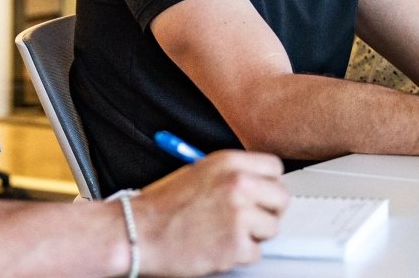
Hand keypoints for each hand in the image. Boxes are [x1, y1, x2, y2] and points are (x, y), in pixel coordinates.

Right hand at [133, 150, 288, 276]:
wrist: (138, 233)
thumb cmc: (162, 206)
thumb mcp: (199, 172)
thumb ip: (232, 175)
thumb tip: (259, 184)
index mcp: (230, 163)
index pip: (275, 168)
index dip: (269, 184)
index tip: (262, 195)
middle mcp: (238, 185)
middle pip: (281, 198)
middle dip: (268, 211)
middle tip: (251, 219)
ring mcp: (240, 215)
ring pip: (272, 228)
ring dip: (254, 235)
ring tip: (226, 233)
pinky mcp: (236, 244)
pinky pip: (255, 253)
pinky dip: (239, 255)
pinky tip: (218, 247)